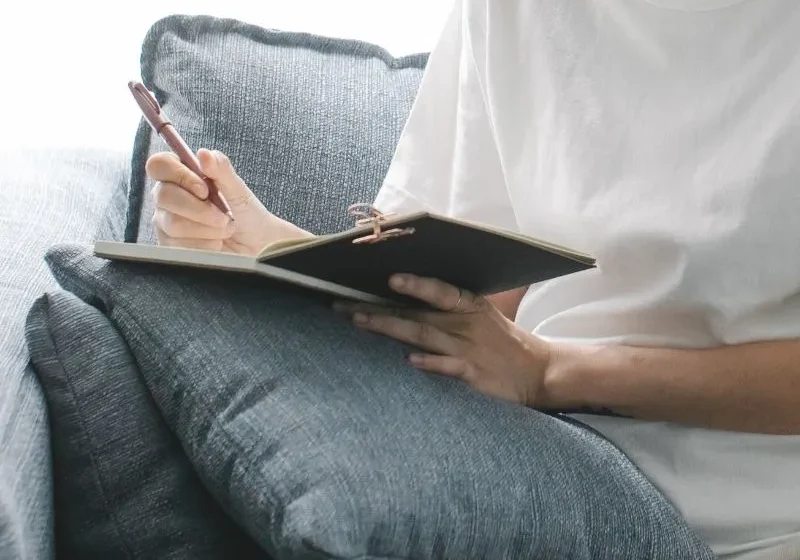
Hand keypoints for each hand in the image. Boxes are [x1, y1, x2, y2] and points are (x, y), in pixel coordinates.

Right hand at [145, 149, 309, 253]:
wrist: (256, 245)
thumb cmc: (247, 214)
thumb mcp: (239, 190)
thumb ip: (221, 170)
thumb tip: (204, 154)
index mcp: (182, 175)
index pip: (159, 165)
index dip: (179, 175)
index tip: (204, 189)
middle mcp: (168, 197)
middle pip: (163, 195)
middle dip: (198, 209)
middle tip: (223, 217)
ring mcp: (166, 221)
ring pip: (173, 223)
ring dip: (206, 229)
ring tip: (225, 229)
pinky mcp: (170, 245)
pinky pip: (178, 245)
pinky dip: (204, 245)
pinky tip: (216, 243)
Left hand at [335, 274, 551, 406]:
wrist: (538, 371)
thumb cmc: (501, 341)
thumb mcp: (480, 315)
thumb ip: (447, 307)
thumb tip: (404, 296)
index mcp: (469, 305)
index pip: (440, 290)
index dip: (416, 284)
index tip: (390, 278)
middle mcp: (466, 324)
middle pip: (417, 313)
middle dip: (378, 308)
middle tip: (344, 304)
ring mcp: (469, 350)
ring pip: (424, 336)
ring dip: (391, 329)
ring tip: (361, 321)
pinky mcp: (474, 375)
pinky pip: (448, 368)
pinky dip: (430, 363)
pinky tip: (409, 361)